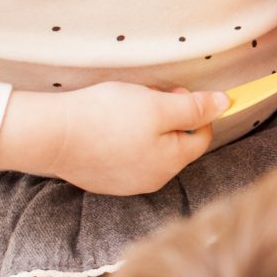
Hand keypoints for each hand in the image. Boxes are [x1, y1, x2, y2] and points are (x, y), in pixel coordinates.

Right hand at [0, 83, 227, 195]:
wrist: (50, 134)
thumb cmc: (107, 117)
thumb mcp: (159, 105)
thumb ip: (196, 107)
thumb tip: (226, 104)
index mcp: (172, 163)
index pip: (203, 136)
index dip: (195, 109)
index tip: (173, 93)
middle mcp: (152, 180)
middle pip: (176, 143)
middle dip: (169, 117)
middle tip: (148, 97)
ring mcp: (125, 183)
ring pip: (150, 149)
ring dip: (146, 126)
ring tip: (125, 109)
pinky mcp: (102, 178)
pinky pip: (126, 155)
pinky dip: (124, 138)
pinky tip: (107, 124)